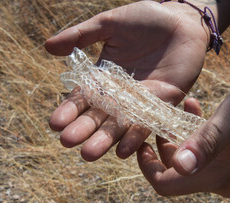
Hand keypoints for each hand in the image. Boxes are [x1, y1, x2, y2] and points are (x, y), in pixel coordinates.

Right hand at [45, 1, 208, 160]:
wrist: (182, 22)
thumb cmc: (146, 19)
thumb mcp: (110, 23)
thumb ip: (81, 35)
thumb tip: (47, 47)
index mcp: (104, 78)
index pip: (82, 98)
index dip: (69, 111)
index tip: (55, 124)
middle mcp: (119, 95)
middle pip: (98, 116)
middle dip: (83, 130)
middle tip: (67, 143)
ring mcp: (140, 103)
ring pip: (119, 126)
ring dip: (104, 140)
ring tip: (89, 154)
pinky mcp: (162, 105)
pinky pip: (147, 124)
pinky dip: (135, 138)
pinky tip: (122, 151)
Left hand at [137, 70, 229, 196]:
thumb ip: (208, 141)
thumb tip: (181, 167)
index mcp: (219, 175)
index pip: (166, 185)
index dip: (148, 165)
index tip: (145, 139)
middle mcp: (224, 183)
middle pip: (177, 174)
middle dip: (166, 144)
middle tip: (166, 114)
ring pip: (193, 163)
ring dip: (183, 136)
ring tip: (188, 106)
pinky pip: (209, 157)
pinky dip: (199, 137)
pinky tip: (200, 112)